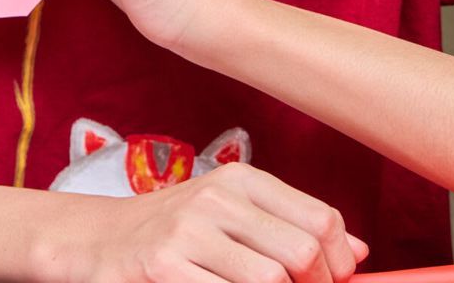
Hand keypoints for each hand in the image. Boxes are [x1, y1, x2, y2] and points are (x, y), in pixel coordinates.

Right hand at [60, 162, 367, 282]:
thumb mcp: (231, 215)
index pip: (321, 219)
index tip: (332, 281)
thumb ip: (290, 226)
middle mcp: (218, 198)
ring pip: (270, 281)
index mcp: (241, 180)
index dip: (339, 261)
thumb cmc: (173, 232)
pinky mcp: (164, 266)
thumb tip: (357, 252)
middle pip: (302, 253)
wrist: (96, 240)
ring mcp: (189, 232)